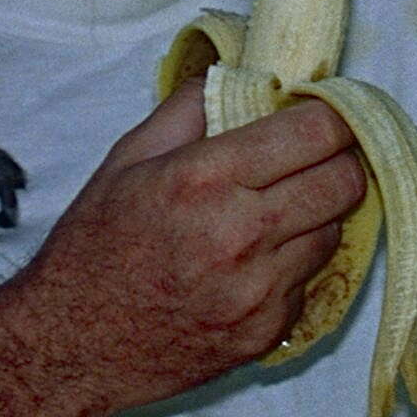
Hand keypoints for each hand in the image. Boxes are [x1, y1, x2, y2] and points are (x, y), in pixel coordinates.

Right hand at [7, 81, 366, 416]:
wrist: (71, 347)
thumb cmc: (94, 248)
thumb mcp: (126, 159)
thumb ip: (190, 107)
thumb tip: (244, 70)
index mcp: (204, 179)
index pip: (316, 133)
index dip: (332, 116)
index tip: (325, 114)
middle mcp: (240, 234)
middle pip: (345, 181)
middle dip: (340, 160)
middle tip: (317, 157)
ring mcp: (259, 291)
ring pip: (335, 231)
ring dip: (317, 214)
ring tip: (277, 211)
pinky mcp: (266, 332)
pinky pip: (310, 282)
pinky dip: (294, 265)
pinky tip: (254, 263)